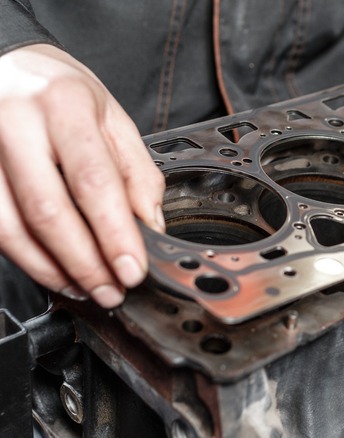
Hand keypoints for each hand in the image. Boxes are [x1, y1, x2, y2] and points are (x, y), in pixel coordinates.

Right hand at [0, 44, 165, 307]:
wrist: (3, 64)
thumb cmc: (60, 91)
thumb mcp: (112, 117)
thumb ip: (136, 173)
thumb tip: (152, 227)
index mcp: (64, 105)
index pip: (94, 181)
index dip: (115, 233)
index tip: (133, 269)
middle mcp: (16, 124)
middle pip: (49, 211)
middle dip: (85, 263)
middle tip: (111, 291)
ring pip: (12, 228)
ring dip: (53, 270)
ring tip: (86, 289)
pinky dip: (26, 259)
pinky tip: (54, 272)